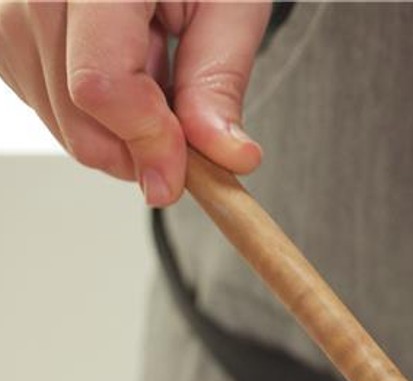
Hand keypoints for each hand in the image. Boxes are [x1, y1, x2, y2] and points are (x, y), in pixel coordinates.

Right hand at [0, 1, 270, 205]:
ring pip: (61, 122)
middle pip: (77, 114)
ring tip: (151, 70)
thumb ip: (220, 83)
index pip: (99, 83)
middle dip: (139, 147)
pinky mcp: (4, 33)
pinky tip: (121, 71)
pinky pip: (47, 107)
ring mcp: (8, 10)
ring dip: (120, 130)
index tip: (181, 172)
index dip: (146, 140)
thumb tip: (226, 155)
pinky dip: (94, 116)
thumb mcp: (230, 9)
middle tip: (181, 121)